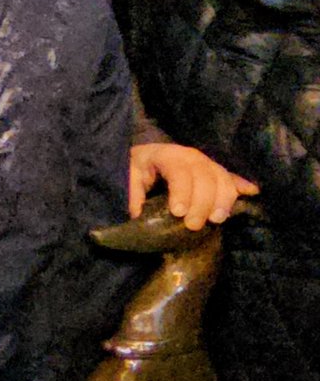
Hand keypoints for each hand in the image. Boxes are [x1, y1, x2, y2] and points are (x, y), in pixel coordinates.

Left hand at [128, 142, 255, 228]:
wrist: (145, 157)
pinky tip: (252, 192)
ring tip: (217, 220)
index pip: (179, 170)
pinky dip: (241, 184)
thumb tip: (137, 214)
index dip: (182, 191)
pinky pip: (231, 176)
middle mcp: (190, 155)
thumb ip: (132, 193)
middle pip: (205, 175)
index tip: (178, 212)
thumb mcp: (128, 176)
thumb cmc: (136, 168)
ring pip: (221, 177)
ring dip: (223, 199)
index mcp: (167, 154)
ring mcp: (205, 162)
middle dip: (203, 202)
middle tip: (194, 225)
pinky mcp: (214, 170)